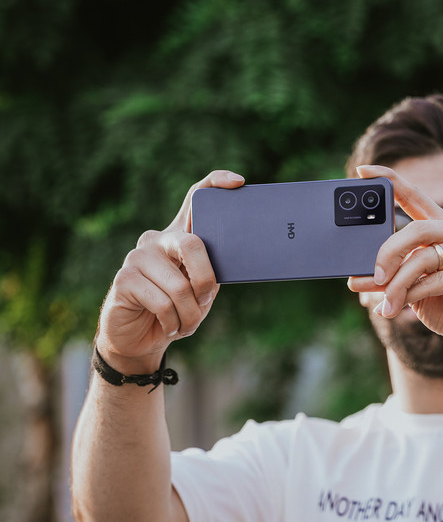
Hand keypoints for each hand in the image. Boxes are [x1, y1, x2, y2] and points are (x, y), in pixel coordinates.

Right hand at [96, 170, 244, 373]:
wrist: (141, 339)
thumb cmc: (176, 311)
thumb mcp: (201, 292)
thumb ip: (212, 273)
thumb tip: (238, 260)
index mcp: (179, 238)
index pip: (195, 200)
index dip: (215, 184)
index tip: (239, 182)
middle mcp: (157, 240)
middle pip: (192, 244)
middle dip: (206, 280)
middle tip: (204, 301)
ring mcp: (138, 257)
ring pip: (179, 285)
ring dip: (190, 314)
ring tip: (184, 323)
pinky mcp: (124, 279)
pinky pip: (162, 302)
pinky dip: (172, 322)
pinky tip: (167, 326)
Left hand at [348, 165, 442, 365]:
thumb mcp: (415, 289)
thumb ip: (391, 278)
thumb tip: (355, 278)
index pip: (415, 196)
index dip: (390, 181)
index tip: (363, 172)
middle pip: (415, 229)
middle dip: (387, 254)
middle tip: (371, 277)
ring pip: (421, 258)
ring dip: (396, 284)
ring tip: (385, 304)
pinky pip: (431, 281)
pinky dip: (410, 296)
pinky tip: (398, 308)